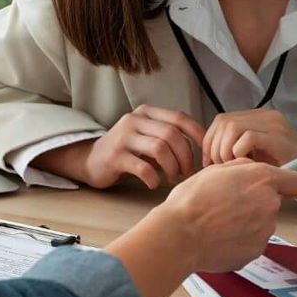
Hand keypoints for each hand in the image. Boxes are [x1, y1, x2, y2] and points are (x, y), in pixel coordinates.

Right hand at [45, 105, 206, 188]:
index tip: (205, 152)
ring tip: (172, 178)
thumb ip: (168, 136)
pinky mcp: (114, 157)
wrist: (90, 160)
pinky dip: (154, 179)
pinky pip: (143, 168)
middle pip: (171, 134)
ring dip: (172, 167)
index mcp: (146, 112)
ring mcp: (122, 137)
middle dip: (185, 156)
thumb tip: (202, 146)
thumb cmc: (127, 151)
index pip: (179, 117)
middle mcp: (133, 120)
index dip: (197, 134)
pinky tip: (154, 184)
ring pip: (160, 149)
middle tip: (187, 172)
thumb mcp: (147, 137)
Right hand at [151, 160, 296, 271]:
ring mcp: (265, 230)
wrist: (180, 235)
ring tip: (220, 223)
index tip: (284, 185)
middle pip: (273, 202)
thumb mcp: (214, 170)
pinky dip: (240, 240)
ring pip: (261, 223)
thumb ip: (241, 167)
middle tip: (229, 205)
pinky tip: (220, 237)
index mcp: (262, 179)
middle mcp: (270, 204)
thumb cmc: (191, 201)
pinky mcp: (256, 251)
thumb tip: (251, 169)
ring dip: (247, 222)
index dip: (289, 182)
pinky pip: (252, 242)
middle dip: (256, 202)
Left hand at [202, 107, 296, 166]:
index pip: (222, 121)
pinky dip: (239, 152)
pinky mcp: (280, 137)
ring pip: (232, 127)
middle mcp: (266, 116)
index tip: (210, 163)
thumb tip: (208, 155)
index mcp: (258, 119)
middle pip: (223, 122)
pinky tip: (246, 165)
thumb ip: (237, 149)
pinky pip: (247, 137)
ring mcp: (274, 125)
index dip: (210, 141)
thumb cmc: (287, 172)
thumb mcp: (257, 157)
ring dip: (225, 150)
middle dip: (214, 147)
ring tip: (233, 167)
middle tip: (220, 167)